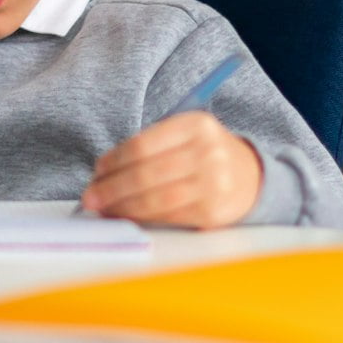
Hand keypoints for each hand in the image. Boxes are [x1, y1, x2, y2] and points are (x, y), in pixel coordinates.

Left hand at [80, 112, 261, 230]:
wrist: (252, 178)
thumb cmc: (205, 155)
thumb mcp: (186, 136)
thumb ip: (150, 148)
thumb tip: (103, 174)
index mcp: (195, 124)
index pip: (143, 145)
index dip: (114, 160)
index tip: (97, 171)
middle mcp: (207, 151)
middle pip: (146, 173)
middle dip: (112, 188)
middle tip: (91, 196)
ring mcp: (213, 182)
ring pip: (155, 198)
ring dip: (123, 206)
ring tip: (104, 209)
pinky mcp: (213, 211)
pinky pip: (169, 216)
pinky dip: (143, 218)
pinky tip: (129, 216)